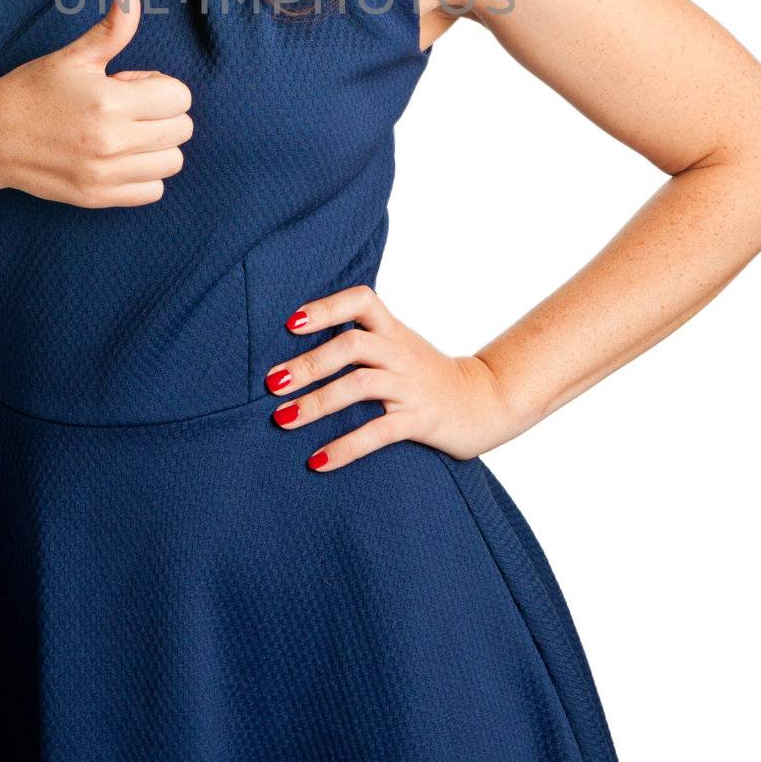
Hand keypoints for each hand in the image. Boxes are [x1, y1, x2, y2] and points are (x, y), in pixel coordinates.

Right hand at [0, 0, 193, 206]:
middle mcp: (111, 142)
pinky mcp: (98, 198)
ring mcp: (105, 175)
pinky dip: (145, 175)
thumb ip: (113, 26)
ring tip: (124, 133)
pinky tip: (119, 157)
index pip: (180, 97)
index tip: (128, 85)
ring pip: (173, 162)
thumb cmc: (33, 90)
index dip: (159, 86)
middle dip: (162, 114)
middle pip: (182, 130)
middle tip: (125, 108)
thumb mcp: (74, 56)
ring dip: (157, 145)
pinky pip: (153, 191)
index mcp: (109, 102)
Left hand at [264, 284, 517, 469]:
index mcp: (394, 330)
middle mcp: (400, 353)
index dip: (326, 308)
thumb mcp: (400, 347)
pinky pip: (379, 432)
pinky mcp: (421, 420)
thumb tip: (300, 349)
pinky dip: (345, 447)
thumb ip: (363, 340)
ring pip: (360, 385)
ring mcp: (412, 387)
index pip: (361, 300)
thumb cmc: (429, 375)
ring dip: (317, 403)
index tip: (291, 323)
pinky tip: (318, 461)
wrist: (488, 400)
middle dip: (308, 364)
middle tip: (272, 383)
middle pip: (351, 345)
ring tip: (283, 419)